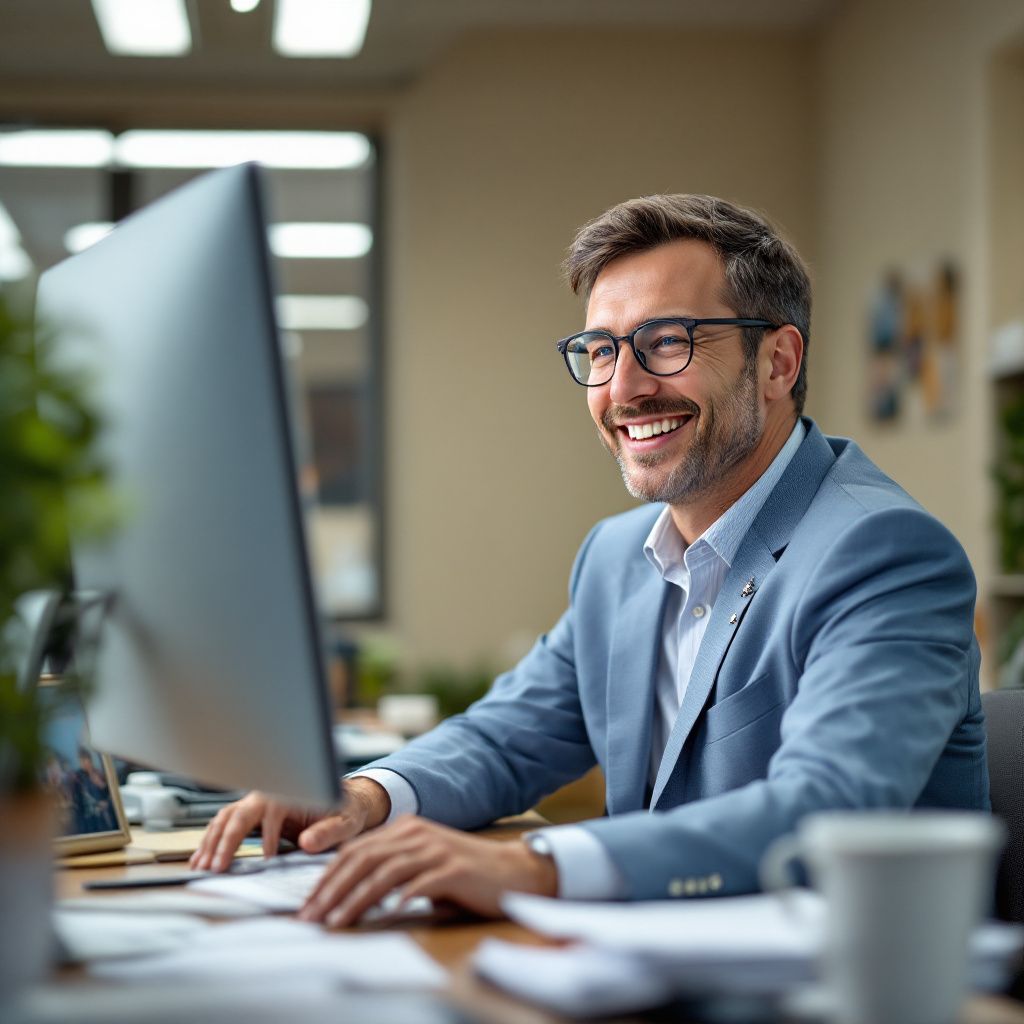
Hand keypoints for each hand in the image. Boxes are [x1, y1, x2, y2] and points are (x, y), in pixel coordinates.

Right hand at [189, 778, 390, 871]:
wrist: (345, 800)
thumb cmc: (346, 810)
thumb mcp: (347, 822)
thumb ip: (329, 832)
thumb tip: (307, 843)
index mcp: (290, 793)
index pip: (271, 815)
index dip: (268, 839)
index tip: (268, 862)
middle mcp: (268, 794)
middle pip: (238, 815)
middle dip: (225, 841)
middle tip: (215, 868)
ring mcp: (256, 802)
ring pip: (225, 818)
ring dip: (211, 842)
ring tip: (200, 867)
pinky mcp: (251, 812)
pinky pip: (225, 824)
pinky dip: (211, 840)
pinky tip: (202, 858)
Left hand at [298, 816, 558, 927]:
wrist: (513, 870)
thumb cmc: (465, 873)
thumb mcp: (423, 864)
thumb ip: (392, 870)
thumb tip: (348, 894)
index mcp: (406, 828)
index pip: (356, 850)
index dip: (328, 876)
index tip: (310, 904)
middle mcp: (417, 834)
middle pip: (363, 858)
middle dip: (332, 889)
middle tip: (312, 916)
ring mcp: (436, 850)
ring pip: (384, 871)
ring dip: (356, 898)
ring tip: (337, 921)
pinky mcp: (454, 869)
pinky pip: (420, 883)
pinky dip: (400, 897)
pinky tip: (386, 914)